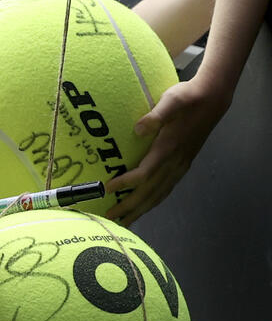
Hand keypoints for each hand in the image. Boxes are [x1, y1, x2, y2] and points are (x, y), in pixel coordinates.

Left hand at [105, 77, 229, 225]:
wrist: (213, 98)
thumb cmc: (188, 97)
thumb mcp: (171, 100)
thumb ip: (157, 115)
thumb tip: (138, 129)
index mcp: (168, 148)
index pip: (145, 173)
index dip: (126, 183)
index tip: (107, 188)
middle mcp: (175, 162)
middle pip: (150, 191)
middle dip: (130, 207)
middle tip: (110, 218)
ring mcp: (180, 166)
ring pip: (159, 194)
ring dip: (141, 210)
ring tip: (125, 222)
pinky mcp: (183, 165)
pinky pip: (166, 189)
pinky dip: (154, 201)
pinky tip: (145, 207)